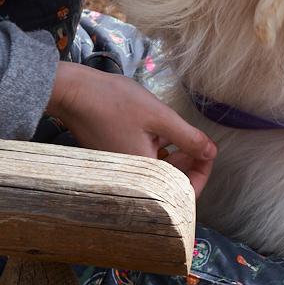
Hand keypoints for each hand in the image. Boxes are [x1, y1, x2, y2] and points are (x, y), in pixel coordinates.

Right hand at [46, 64, 216, 195]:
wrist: (73, 92)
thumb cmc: (113, 102)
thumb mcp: (159, 117)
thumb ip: (189, 138)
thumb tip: (211, 153)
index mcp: (144, 175)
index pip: (183, 192)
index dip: (201, 174)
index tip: (208, 153)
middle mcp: (131, 179)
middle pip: (170, 182)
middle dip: (189, 162)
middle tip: (199, 141)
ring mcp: (121, 169)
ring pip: (157, 170)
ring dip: (173, 154)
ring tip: (178, 132)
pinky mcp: (114, 158)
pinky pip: (142, 161)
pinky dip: (155, 149)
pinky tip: (158, 130)